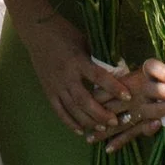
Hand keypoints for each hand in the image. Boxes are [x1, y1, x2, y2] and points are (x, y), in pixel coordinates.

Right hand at [21, 13, 164, 144]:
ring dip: (87, 121)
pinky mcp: (48, 91)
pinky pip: (59, 111)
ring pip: (72, 109)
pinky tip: (80, 131)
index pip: (98, 77)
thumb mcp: (85, 42)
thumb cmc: (65, 34)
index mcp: (77, 61)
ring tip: (102, 129)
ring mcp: (56, 86)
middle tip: (115, 121)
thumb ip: (98, 58)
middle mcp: (66, 76)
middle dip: (100, 113)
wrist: (37, 32)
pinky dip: (69, 122)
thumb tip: (119, 71)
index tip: (127, 96)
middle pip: (84, 100)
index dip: (113, 87)